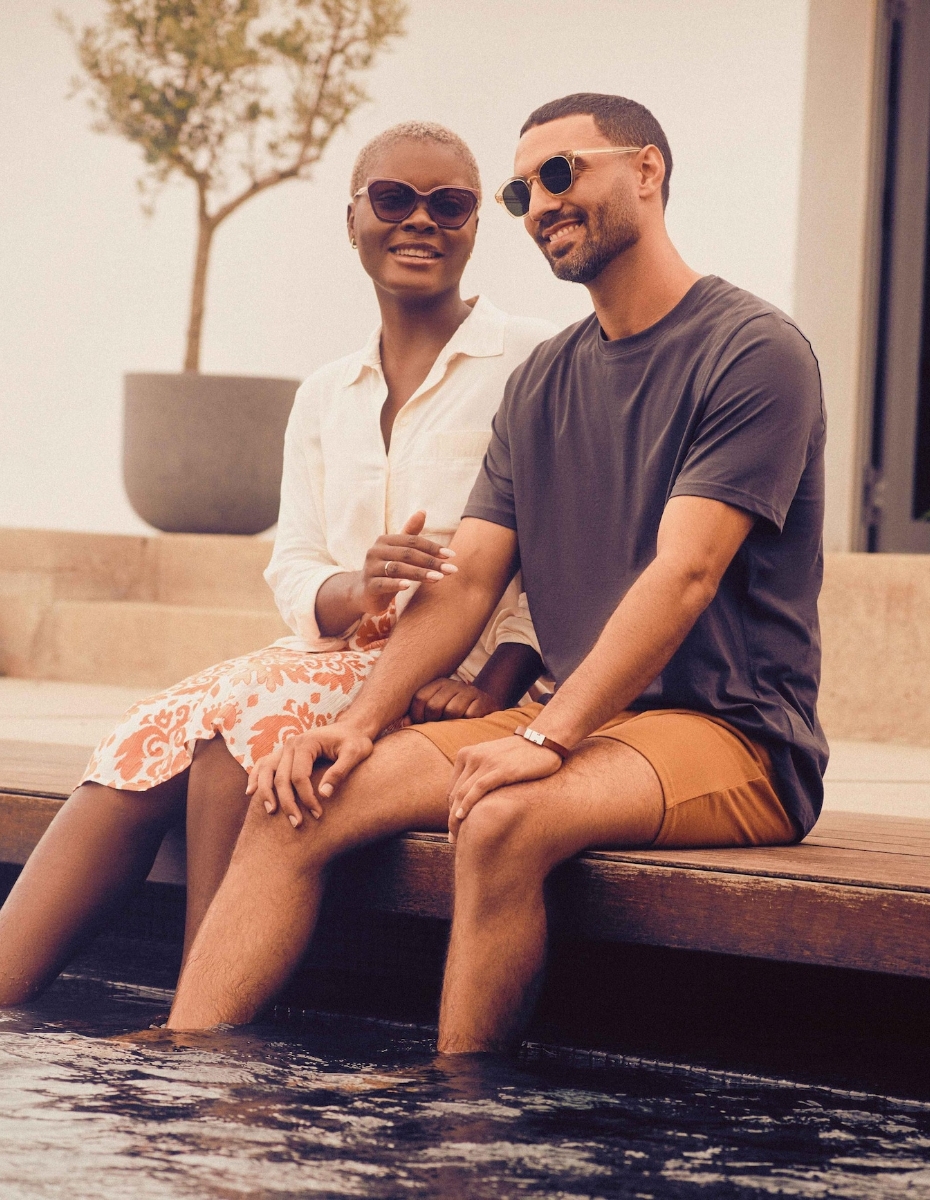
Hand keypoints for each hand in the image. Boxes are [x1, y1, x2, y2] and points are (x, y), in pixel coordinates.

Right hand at [246, 724, 374, 828]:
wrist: (351, 728)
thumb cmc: (354, 741)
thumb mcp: (354, 753)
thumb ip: (340, 772)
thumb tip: (324, 794)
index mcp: (306, 743)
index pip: (299, 776)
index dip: (306, 797)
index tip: (317, 814)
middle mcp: (290, 744)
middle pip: (281, 778)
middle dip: (288, 803)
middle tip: (297, 824)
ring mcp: (284, 748)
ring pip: (266, 772)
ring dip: (266, 793)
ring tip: (271, 812)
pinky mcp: (283, 754)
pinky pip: (263, 765)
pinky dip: (255, 778)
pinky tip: (251, 793)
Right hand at [357, 510, 456, 614]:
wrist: (364, 591)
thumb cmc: (387, 569)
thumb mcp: (399, 551)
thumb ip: (411, 533)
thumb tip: (423, 511)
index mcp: (385, 540)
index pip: (412, 541)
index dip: (432, 547)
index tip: (451, 556)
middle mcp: (375, 551)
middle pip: (407, 554)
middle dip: (431, 562)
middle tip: (451, 570)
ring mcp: (370, 568)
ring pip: (397, 568)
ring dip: (420, 573)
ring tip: (439, 578)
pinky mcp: (368, 586)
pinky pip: (384, 584)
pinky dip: (396, 584)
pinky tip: (409, 586)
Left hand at [408, 678, 499, 722]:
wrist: (487, 707)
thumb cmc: (456, 712)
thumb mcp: (437, 710)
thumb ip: (419, 714)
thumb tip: (404, 723)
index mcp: (438, 683)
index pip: (420, 698)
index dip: (417, 716)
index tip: (422, 724)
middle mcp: (453, 684)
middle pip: (434, 706)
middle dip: (434, 721)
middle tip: (439, 727)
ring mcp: (469, 692)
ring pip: (452, 711)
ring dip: (451, 723)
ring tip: (454, 725)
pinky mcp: (484, 701)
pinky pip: (470, 715)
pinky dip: (467, 723)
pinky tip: (468, 723)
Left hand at [446, 736, 562, 842]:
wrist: (543, 740)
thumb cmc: (520, 755)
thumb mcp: (493, 759)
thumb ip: (480, 774)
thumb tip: (473, 799)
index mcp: (467, 754)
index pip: (453, 788)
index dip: (450, 810)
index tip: (454, 827)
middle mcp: (472, 756)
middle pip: (455, 793)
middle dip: (451, 817)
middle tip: (452, 838)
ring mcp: (486, 761)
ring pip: (462, 793)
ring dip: (456, 816)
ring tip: (456, 835)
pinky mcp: (500, 768)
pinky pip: (478, 789)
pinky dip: (467, 804)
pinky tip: (462, 817)